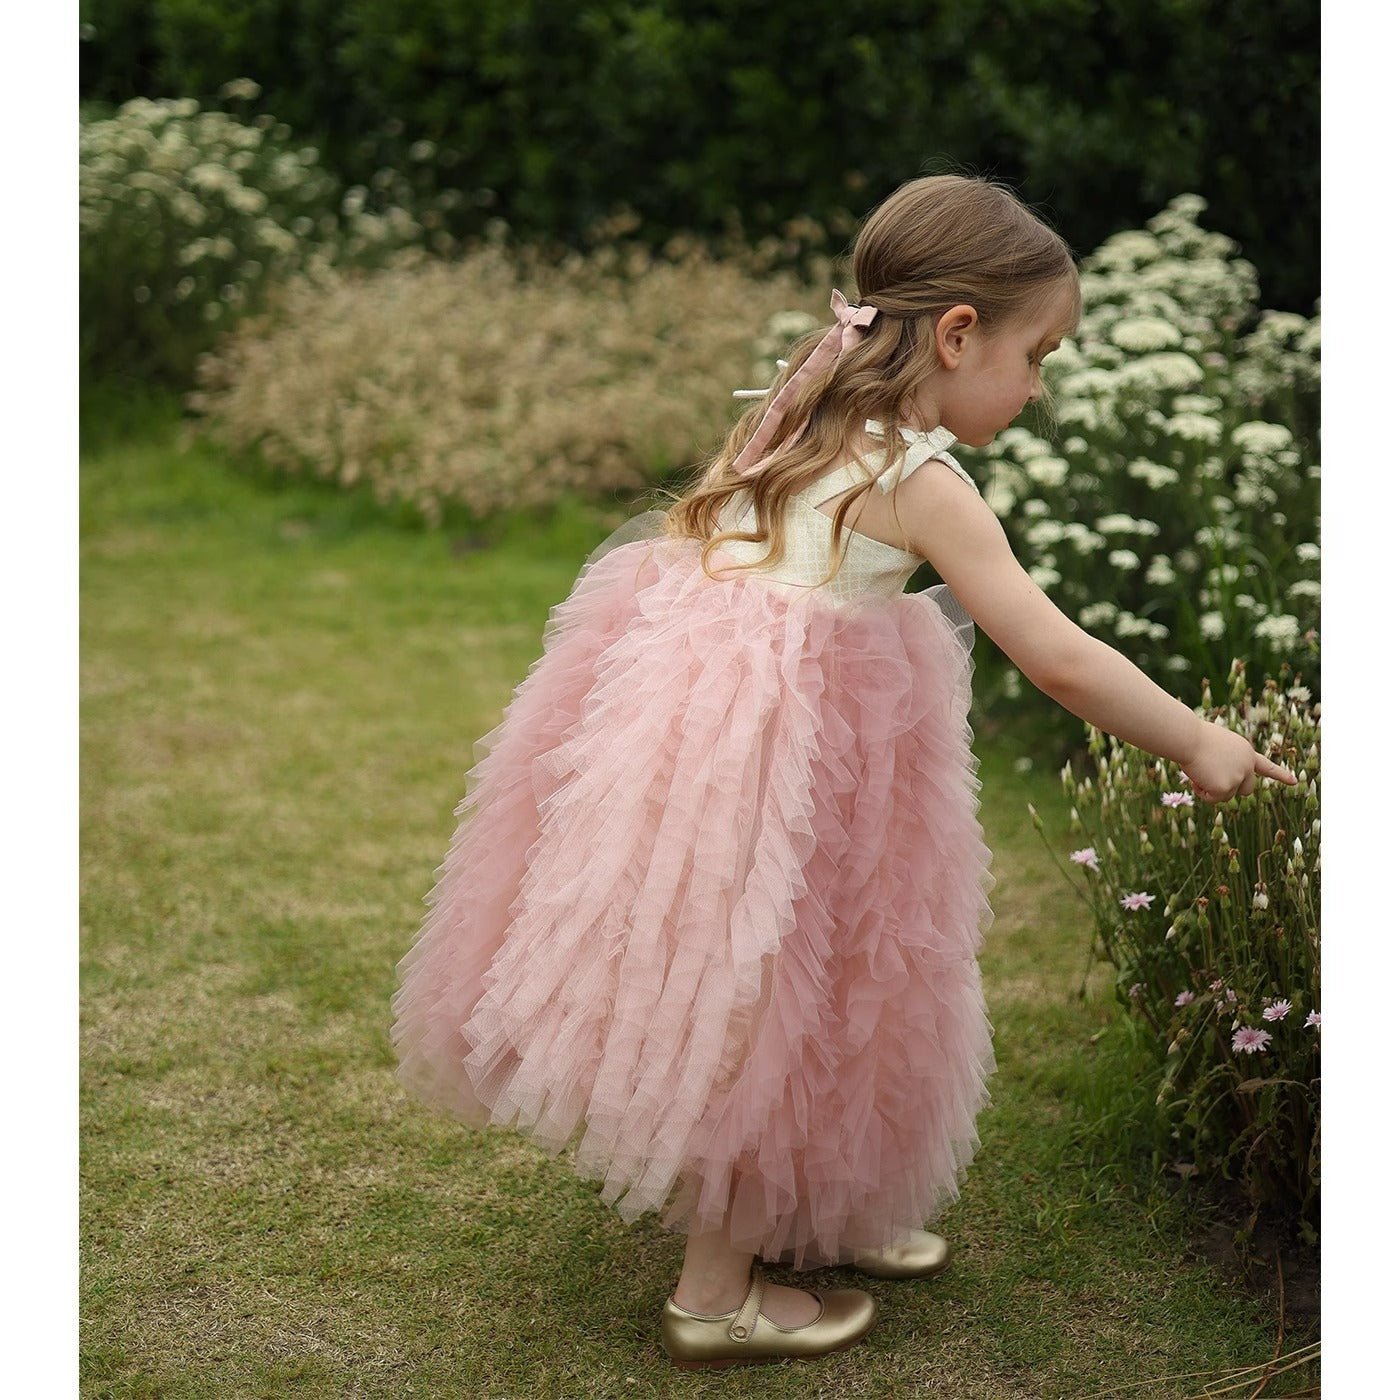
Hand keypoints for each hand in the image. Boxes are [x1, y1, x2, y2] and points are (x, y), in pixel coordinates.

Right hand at [1180, 719, 1298, 803]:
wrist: (1188, 738)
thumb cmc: (1194, 737)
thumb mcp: (1215, 746)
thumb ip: (1224, 762)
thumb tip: (1216, 782)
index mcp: (1246, 752)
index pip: (1266, 766)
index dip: (1280, 775)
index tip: (1294, 782)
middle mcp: (1247, 766)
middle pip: (1246, 789)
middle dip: (1230, 789)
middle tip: (1211, 779)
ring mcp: (1238, 777)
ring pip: (1227, 796)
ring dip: (1211, 789)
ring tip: (1199, 772)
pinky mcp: (1225, 788)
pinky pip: (1212, 799)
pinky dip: (1202, 792)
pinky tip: (1196, 779)